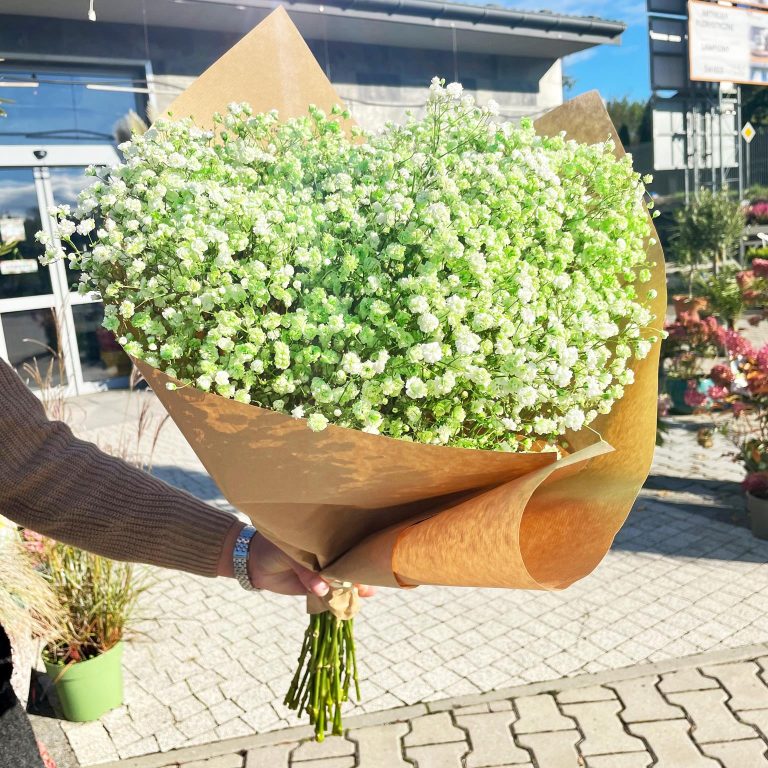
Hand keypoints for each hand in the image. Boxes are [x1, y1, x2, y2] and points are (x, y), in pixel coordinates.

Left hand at [244, 529, 375, 598]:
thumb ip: (307, 571)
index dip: (358, 553)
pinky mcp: (315, 589)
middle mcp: (327, 556)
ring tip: (366, 593)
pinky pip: (329, 596)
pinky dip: (338, 601)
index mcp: (324, 540)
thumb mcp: (291, 554)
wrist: (254, 562)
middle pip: (348, 565)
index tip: (369, 560)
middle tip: (371, 582)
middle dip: (360, 574)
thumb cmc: (274, 548)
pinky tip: (350, 605)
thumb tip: (323, 589)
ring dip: (353, 590)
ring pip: (341, 583)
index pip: (345, 545)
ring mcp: (322, 573)